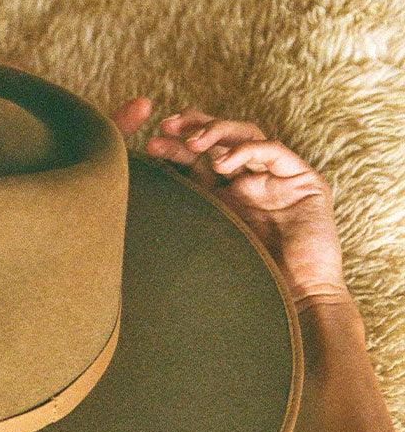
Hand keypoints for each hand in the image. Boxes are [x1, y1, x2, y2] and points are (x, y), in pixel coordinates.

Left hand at [110, 100, 347, 310]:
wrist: (291, 304)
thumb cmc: (242, 285)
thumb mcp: (198, 244)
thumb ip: (178, 219)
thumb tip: (127, 206)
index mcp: (223, 195)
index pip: (197, 159)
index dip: (174, 146)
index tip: (149, 144)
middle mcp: (249, 182)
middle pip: (220, 140)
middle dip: (193, 128)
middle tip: (167, 126)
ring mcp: (277, 180)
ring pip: (246, 136)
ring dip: (217, 133)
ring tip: (193, 141)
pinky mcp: (305, 182)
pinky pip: (274, 152)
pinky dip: (247, 151)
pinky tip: (223, 162)